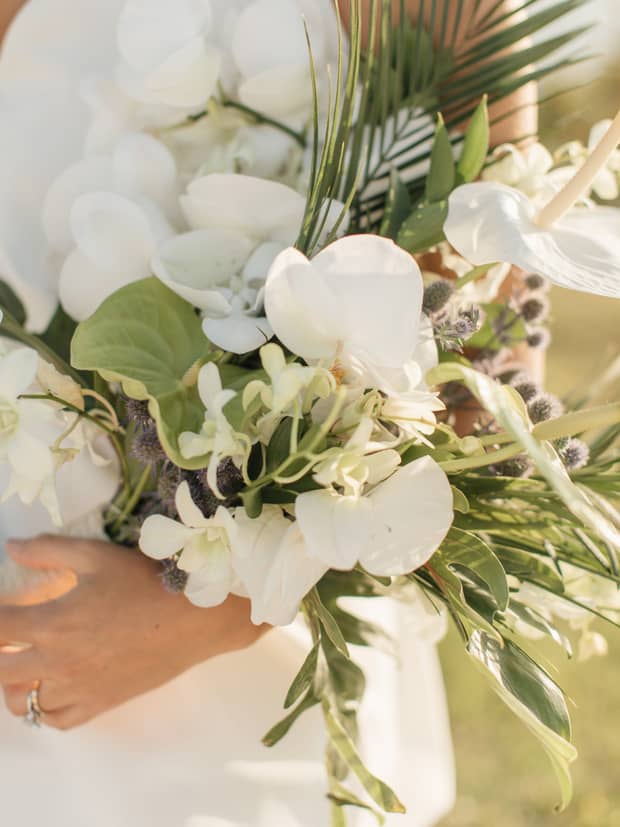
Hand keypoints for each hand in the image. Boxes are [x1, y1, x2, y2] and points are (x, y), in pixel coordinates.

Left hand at [0, 536, 266, 729]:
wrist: (194, 618)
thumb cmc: (146, 582)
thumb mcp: (97, 555)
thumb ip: (49, 550)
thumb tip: (11, 548)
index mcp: (53, 623)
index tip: (3, 606)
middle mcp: (57, 663)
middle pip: (0, 669)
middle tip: (11, 633)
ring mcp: (77, 689)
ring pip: (22, 701)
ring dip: (15, 680)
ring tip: (26, 660)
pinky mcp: (99, 704)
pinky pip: (55, 721)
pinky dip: (42, 708)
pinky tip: (50, 687)